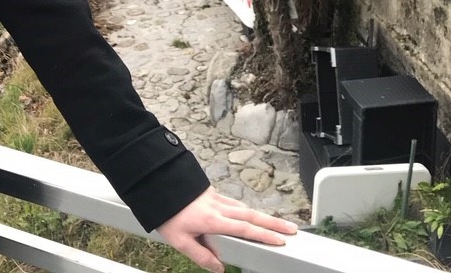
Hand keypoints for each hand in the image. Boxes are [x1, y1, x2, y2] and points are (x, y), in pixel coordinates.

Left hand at [156, 186, 297, 272]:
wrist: (158, 185)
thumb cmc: (168, 213)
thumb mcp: (179, 241)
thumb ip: (201, 255)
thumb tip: (219, 268)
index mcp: (213, 220)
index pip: (244, 229)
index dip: (264, 235)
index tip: (281, 240)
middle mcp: (219, 208)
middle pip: (252, 216)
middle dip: (274, 223)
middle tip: (293, 229)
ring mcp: (217, 199)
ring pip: (246, 208)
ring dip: (263, 216)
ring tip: (278, 224)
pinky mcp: (213, 194)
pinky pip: (235, 202)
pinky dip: (247, 209)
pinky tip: (250, 213)